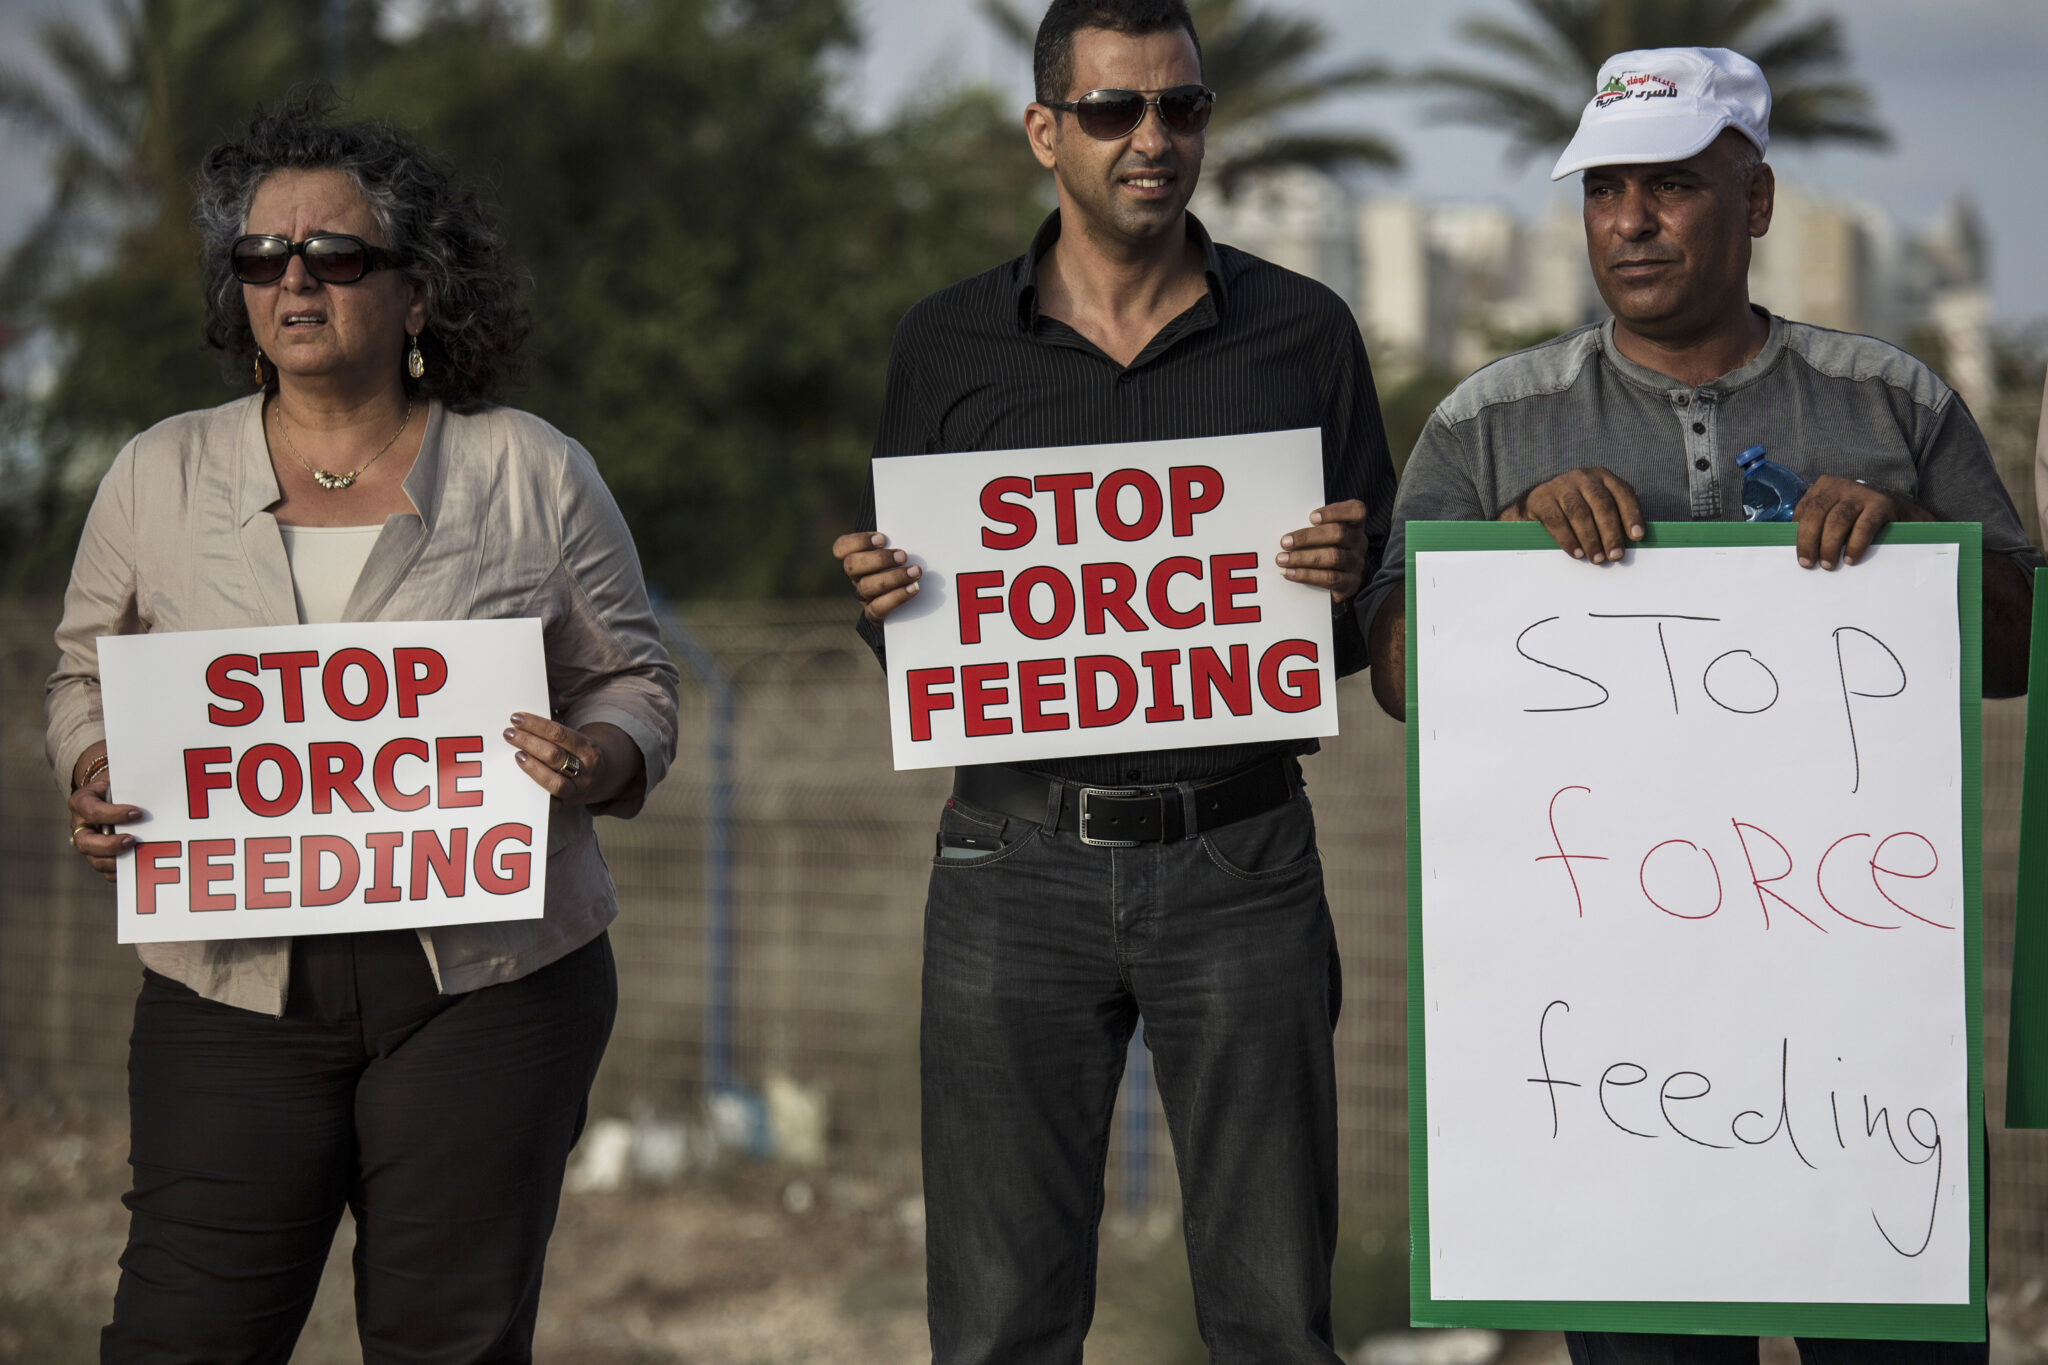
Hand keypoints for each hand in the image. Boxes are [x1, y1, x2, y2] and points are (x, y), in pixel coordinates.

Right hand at [66, 747, 143, 884]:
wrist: (109, 793)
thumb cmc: (117, 785)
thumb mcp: (119, 778)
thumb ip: (128, 783)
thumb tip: (153, 789)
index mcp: (81, 802)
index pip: (92, 810)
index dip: (114, 814)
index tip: (138, 813)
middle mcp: (80, 825)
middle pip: (86, 842)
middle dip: (110, 845)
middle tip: (133, 841)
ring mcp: (88, 843)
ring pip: (95, 860)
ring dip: (116, 862)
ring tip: (138, 856)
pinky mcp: (98, 856)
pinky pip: (105, 871)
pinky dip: (120, 872)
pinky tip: (137, 868)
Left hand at [504, 713, 626, 806]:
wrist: (600, 779)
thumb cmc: (578, 755)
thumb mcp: (577, 741)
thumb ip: (554, 737)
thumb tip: (521, 727)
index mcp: (588, 750)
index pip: (559, 734)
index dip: (536, 725)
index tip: (516, 718)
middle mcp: (586, 771)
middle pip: (553, 755)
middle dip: (528, 742)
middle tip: (509, 734)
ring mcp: (577, 790)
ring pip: (552, 781)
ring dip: (531, 766)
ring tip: (516, 754)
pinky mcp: (566, 806)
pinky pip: (548, 803)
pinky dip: (534, 791)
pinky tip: (520, 781)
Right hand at [833, 531, 920, 624]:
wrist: (914, 604)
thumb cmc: (907, 567)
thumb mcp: (900, 550)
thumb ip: (898, 538)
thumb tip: (912, 519)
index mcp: (857, 558)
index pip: (841, 548)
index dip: (858, 541)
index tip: (882, 538)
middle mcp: (856, 577)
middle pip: (852, 565)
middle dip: (879, 559)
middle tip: (903, 555)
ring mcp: (864, 597)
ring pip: (866, 586)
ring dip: (893, 577)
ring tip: (915, 572)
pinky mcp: (875, 615)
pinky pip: (878, 608)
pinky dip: (897, 597)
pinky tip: (913, 588)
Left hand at [1276, 499, 1368, 601]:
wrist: (1329, 587)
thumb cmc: (1322, 551)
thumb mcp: (1321, 535)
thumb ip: (1311, 528)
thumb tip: (1287, 531)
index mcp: (1354, 524)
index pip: (1356, 511)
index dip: (1335, 512)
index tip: (1311, 517)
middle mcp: (1359, 542)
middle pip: (1339, 533)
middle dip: (1308, 537)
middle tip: (1285, 542)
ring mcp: (1357, 563)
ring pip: (1333, 557)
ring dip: (1303, 557)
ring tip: (1282, 559)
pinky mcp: (1351, 583)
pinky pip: (1329, 578)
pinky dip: (1306, 575)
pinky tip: (1290, 573)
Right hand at [1506, 467, 1644, 564]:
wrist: (1538, 503)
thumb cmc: (1576, 510)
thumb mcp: (1597, 507)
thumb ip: (1613, 518)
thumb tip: (1629, 543)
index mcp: (1603, 477)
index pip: (1622, 494)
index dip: (1631, 515)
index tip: (1637, 537)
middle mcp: (1583, 477)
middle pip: (1602, 505)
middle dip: (1611, 533)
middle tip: (1616, 556)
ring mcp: (1561, 485)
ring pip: (1579, 513)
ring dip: (1590, 539)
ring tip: (1597, 559)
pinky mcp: (1541, 498)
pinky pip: (1556, 520)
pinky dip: (1568, 539)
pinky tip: (1577, 553)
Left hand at [1793, 476, 1922, 568]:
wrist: (1903, 513)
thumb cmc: (1860, 518)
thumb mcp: (1836, 514)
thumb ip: (1818, 524)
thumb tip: (1800, 550)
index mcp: (1825, 487)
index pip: (1804, 510)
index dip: (1798, 534)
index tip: (1799, 556)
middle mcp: (1841, 486)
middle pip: (1816, 513)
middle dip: (1808, 541)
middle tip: (1808, 563)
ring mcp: (1862, 493)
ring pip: (1837, 520)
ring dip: (1830, 545)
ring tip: (1828, 565)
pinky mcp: (1882, 504)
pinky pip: (1864, 526)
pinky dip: (1855, 545)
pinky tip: (1850, 559)